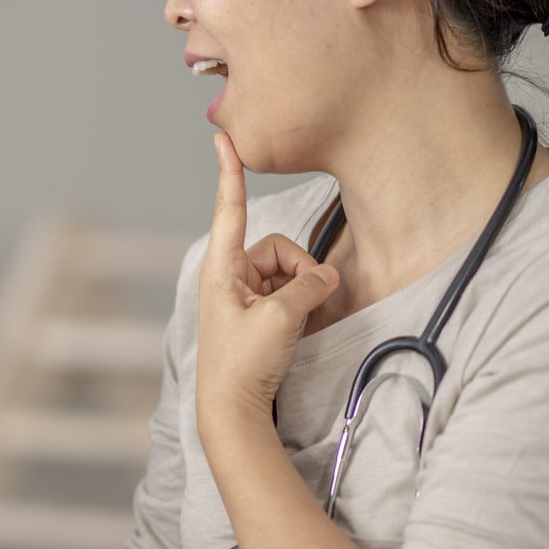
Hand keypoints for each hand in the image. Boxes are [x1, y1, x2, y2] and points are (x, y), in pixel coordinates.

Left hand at [196, 132, 341, 421]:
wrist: (233, 411)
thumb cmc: (243, 364)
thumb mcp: (281, 319)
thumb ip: (308, 287)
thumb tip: (326, 277)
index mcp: (222, 269)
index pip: (229, 210)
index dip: (230, 173)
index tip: (223, 138)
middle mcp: (230, 276)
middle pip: (279, 248)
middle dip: (300, 271)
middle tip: (302, 305)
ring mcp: (243, 295)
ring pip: (289, 272)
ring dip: (303, 291)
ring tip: (295, 324)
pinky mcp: (256, 313)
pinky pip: (289, 293)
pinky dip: (301, 304)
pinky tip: (298, 329)